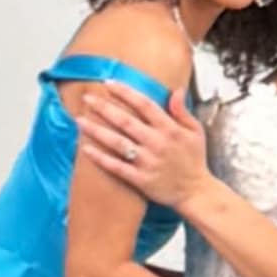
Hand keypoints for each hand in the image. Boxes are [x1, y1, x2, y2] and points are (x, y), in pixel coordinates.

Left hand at [73, 75, 208, 210]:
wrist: (196, 192)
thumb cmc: (194, 160)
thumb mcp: (196, 131)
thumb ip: (182, 111)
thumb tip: (175, 90)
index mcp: (170, 129)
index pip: (144, 104)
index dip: (125, 92)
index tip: (108, 83)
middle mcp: (157, 143)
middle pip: (126, 121)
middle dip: (104, 108)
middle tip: (86, 99)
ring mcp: (148, 162)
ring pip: (117, 143)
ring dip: (97, 131)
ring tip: (79, 120)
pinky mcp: (141, 180)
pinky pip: (117, 167)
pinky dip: (101, 158)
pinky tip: (85, 150)